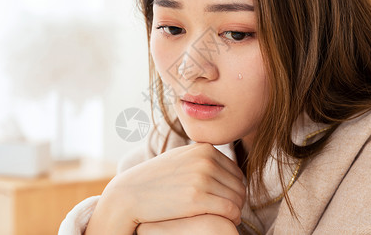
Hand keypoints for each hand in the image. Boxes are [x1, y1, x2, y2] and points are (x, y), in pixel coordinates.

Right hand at [88, 142, 245, 233]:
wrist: (130, 194)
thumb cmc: (156, 179)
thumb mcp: (180, 158)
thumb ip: (201, 157)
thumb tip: (222, 162)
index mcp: (204, 149)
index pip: (236, 171)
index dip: (234, 188)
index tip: (225, 199)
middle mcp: (205, 160)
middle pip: (239, 185)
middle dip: (237, 200)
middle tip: (228, 211)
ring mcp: (201, 178)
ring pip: (237, 198)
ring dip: (236, 210)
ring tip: (226, 217)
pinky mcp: (197, 199)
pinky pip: (230, 210)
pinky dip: (233, 218)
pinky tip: (226, 222)